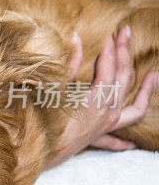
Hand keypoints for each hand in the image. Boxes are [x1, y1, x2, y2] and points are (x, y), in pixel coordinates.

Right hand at [46, 26, 158, 168]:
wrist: (38, 151)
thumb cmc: (43, 120)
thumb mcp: (52, 88)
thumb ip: (67, 64)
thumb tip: (76, 38)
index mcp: (96, 100)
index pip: (107, 68)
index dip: (109, 48)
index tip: (108, 32)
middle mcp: (107, 112)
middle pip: (123, 79)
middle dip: (125, 54)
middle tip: (125, 33)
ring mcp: (105, 126)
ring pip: (135, 110)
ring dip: (146, 92)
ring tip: (156, 76)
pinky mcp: (96, 138)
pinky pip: (115, 141)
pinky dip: (124, 141)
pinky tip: (132, 144)